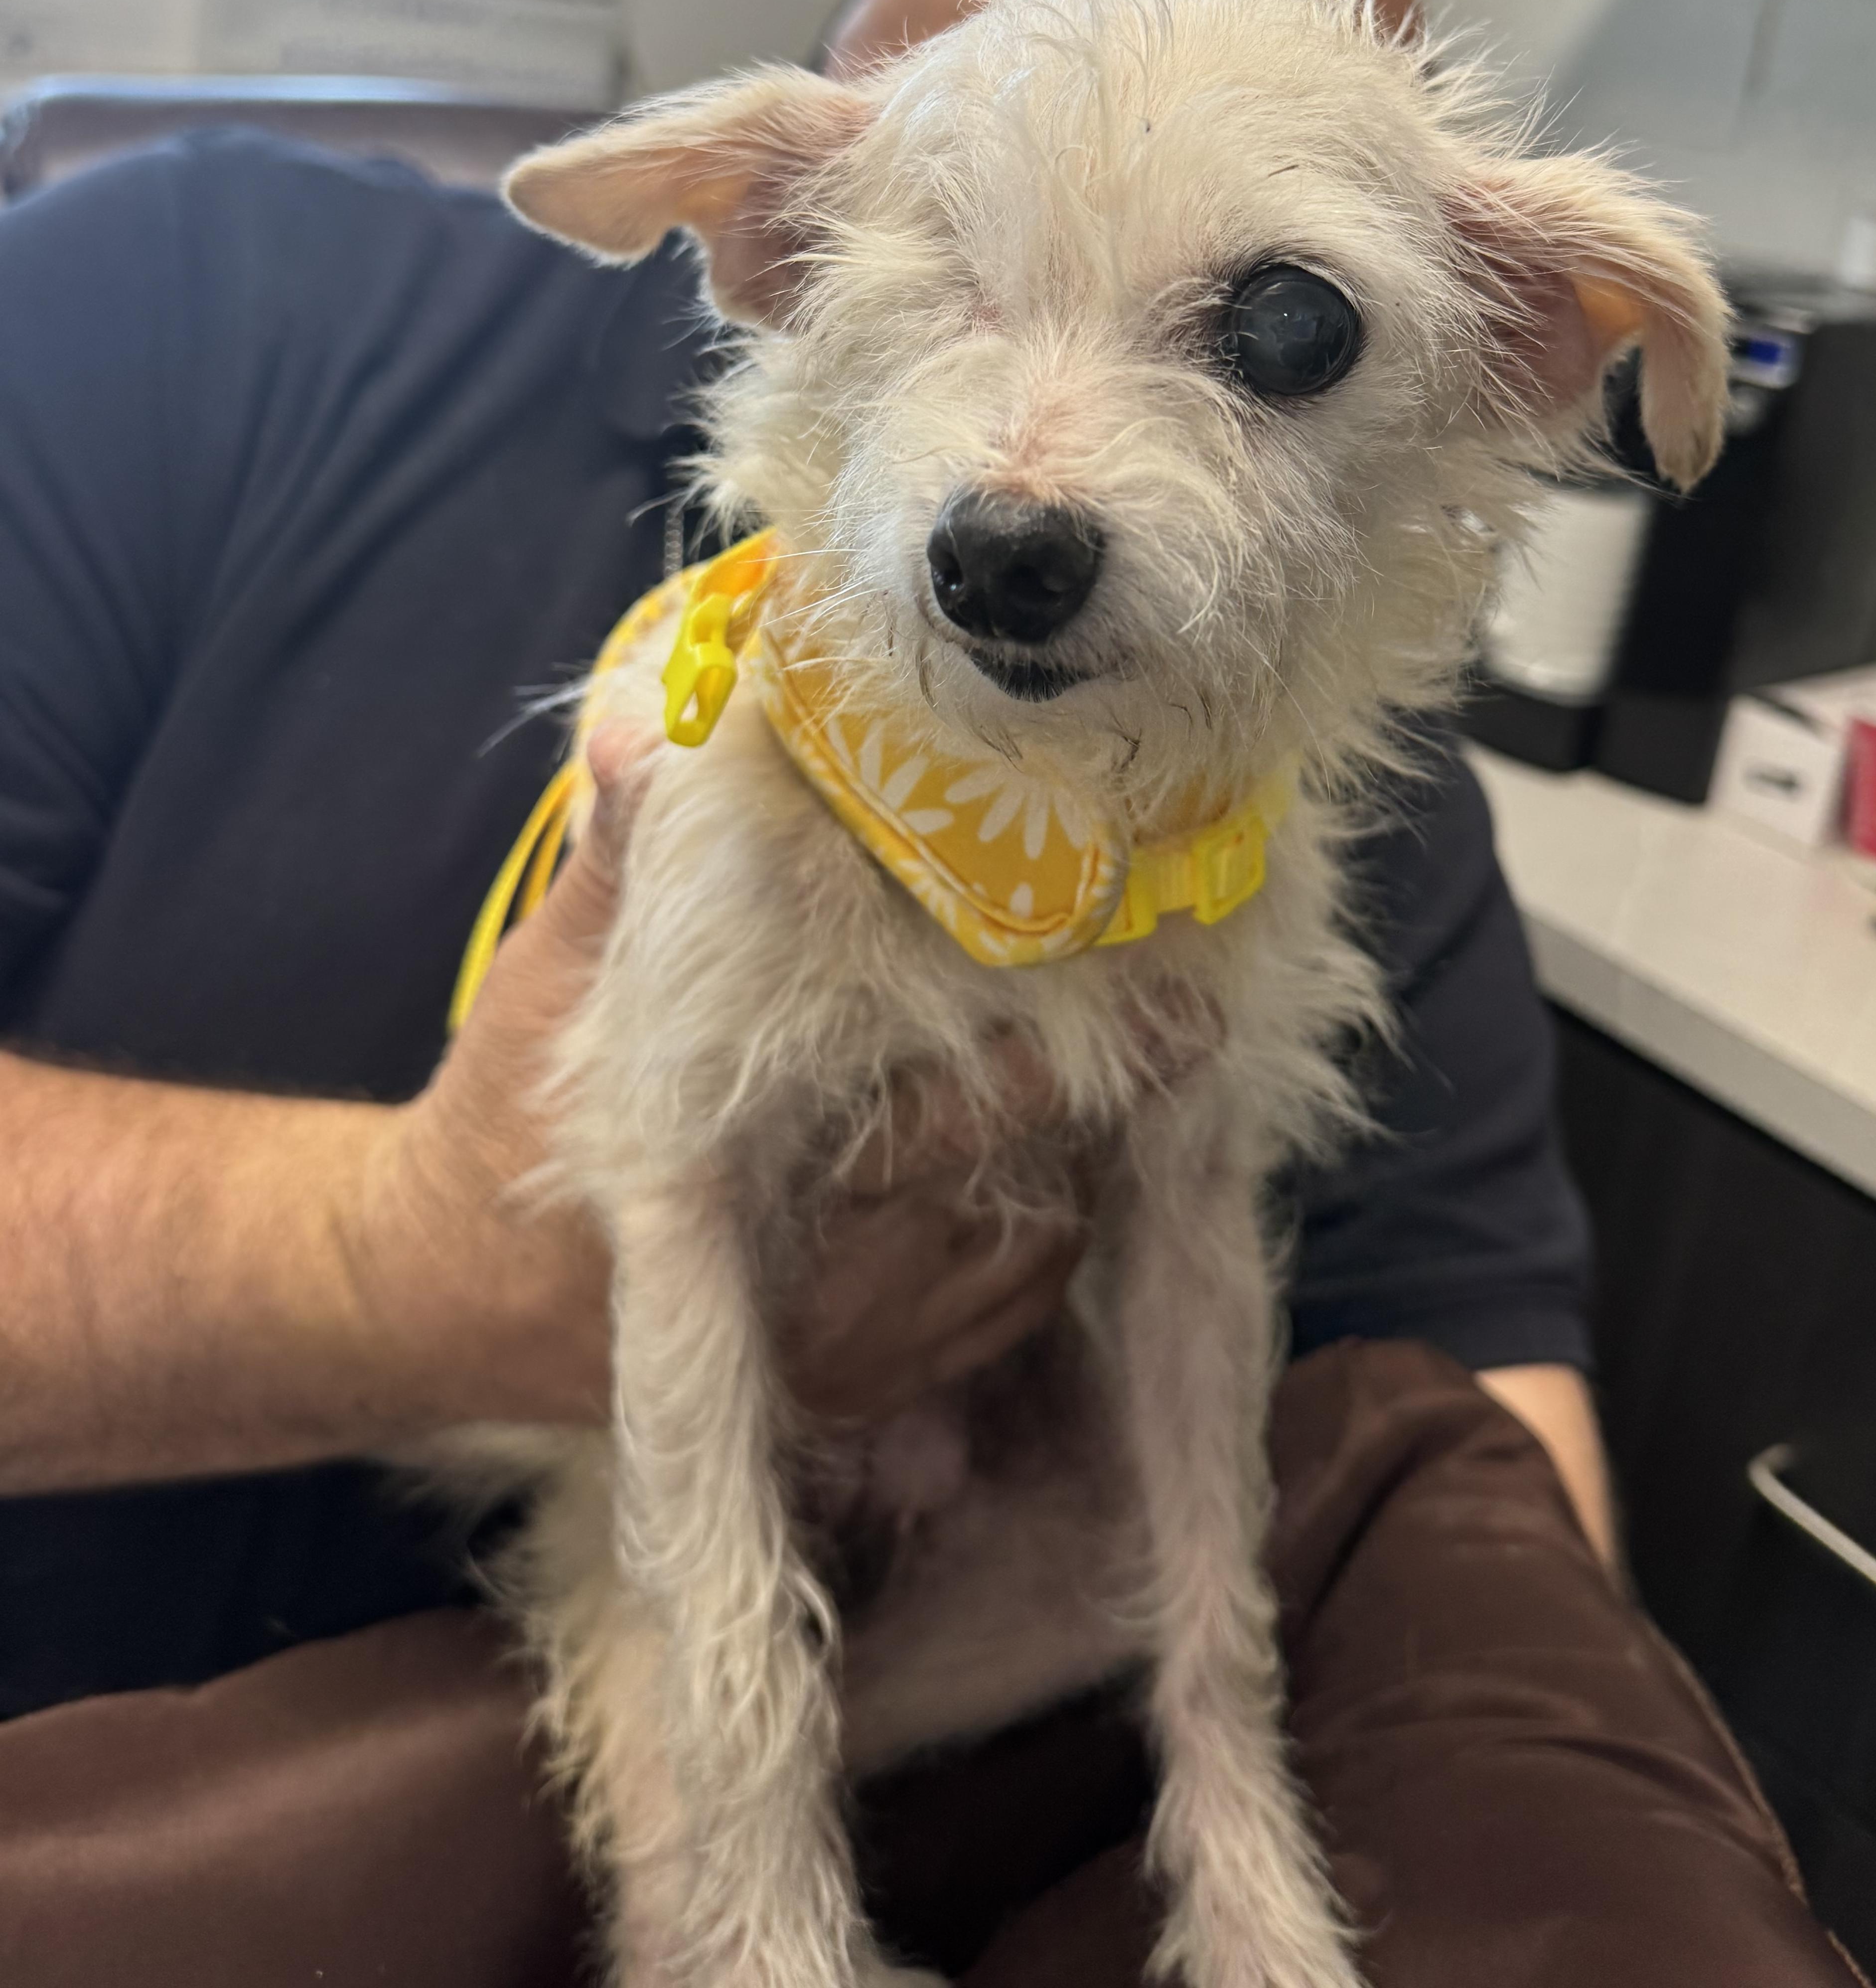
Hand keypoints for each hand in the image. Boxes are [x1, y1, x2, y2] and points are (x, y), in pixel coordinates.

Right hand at [346, 729, 1207, 1434]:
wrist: (444, 1298)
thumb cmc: (498, 1116)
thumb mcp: (550, 981)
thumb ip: (618, 866)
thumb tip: (643, 733)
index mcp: (744, 1187)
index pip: (946, 1122)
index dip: (1059, 1056)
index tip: (1163, 997)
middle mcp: (820, 1294)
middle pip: (1013, 1186)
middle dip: (1092, 1096)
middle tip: (1183, 1012)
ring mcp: (853, 1356)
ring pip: (1028, 1256)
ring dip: (1075, 1167)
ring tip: (1125, 1070)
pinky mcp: (866, 1390)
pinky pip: (1006, 1312)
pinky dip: (1042, 1238)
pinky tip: (1051, 1157)